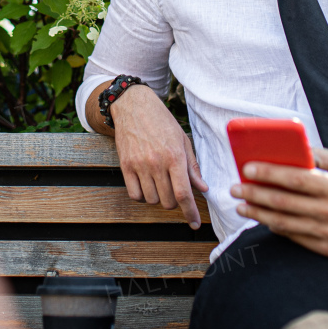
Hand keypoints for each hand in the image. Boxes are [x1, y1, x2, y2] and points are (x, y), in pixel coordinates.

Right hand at [109, 84, 208, 228]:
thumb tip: (202, 189)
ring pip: (151, 200)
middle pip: (168, 200)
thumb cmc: (162, 121)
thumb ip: (192, 166)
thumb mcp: (182, 140)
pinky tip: (146, 185)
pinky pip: (134, 194)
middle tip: (175, 189)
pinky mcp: (125, 165)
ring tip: (160, 183)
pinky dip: (142, 195)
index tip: (194, 223)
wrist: (134, 106)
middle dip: (175, 201)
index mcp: (175, 156)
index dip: (190, 212)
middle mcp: (157, 163)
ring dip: (158, 198)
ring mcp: (139, 165)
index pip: (184, 193)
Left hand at [230, 147, 327, 260]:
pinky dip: (275, 227)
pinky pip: (294, 238)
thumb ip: (318, 155)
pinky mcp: (327, 249)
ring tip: (241, 206)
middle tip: (235, 189)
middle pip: (284, 203)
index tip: (247, 168)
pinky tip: (262, 219)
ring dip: (257, 214)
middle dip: (254, 194)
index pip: (296, 179)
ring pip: (283, 224)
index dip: (269, 173)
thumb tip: (289, 147)